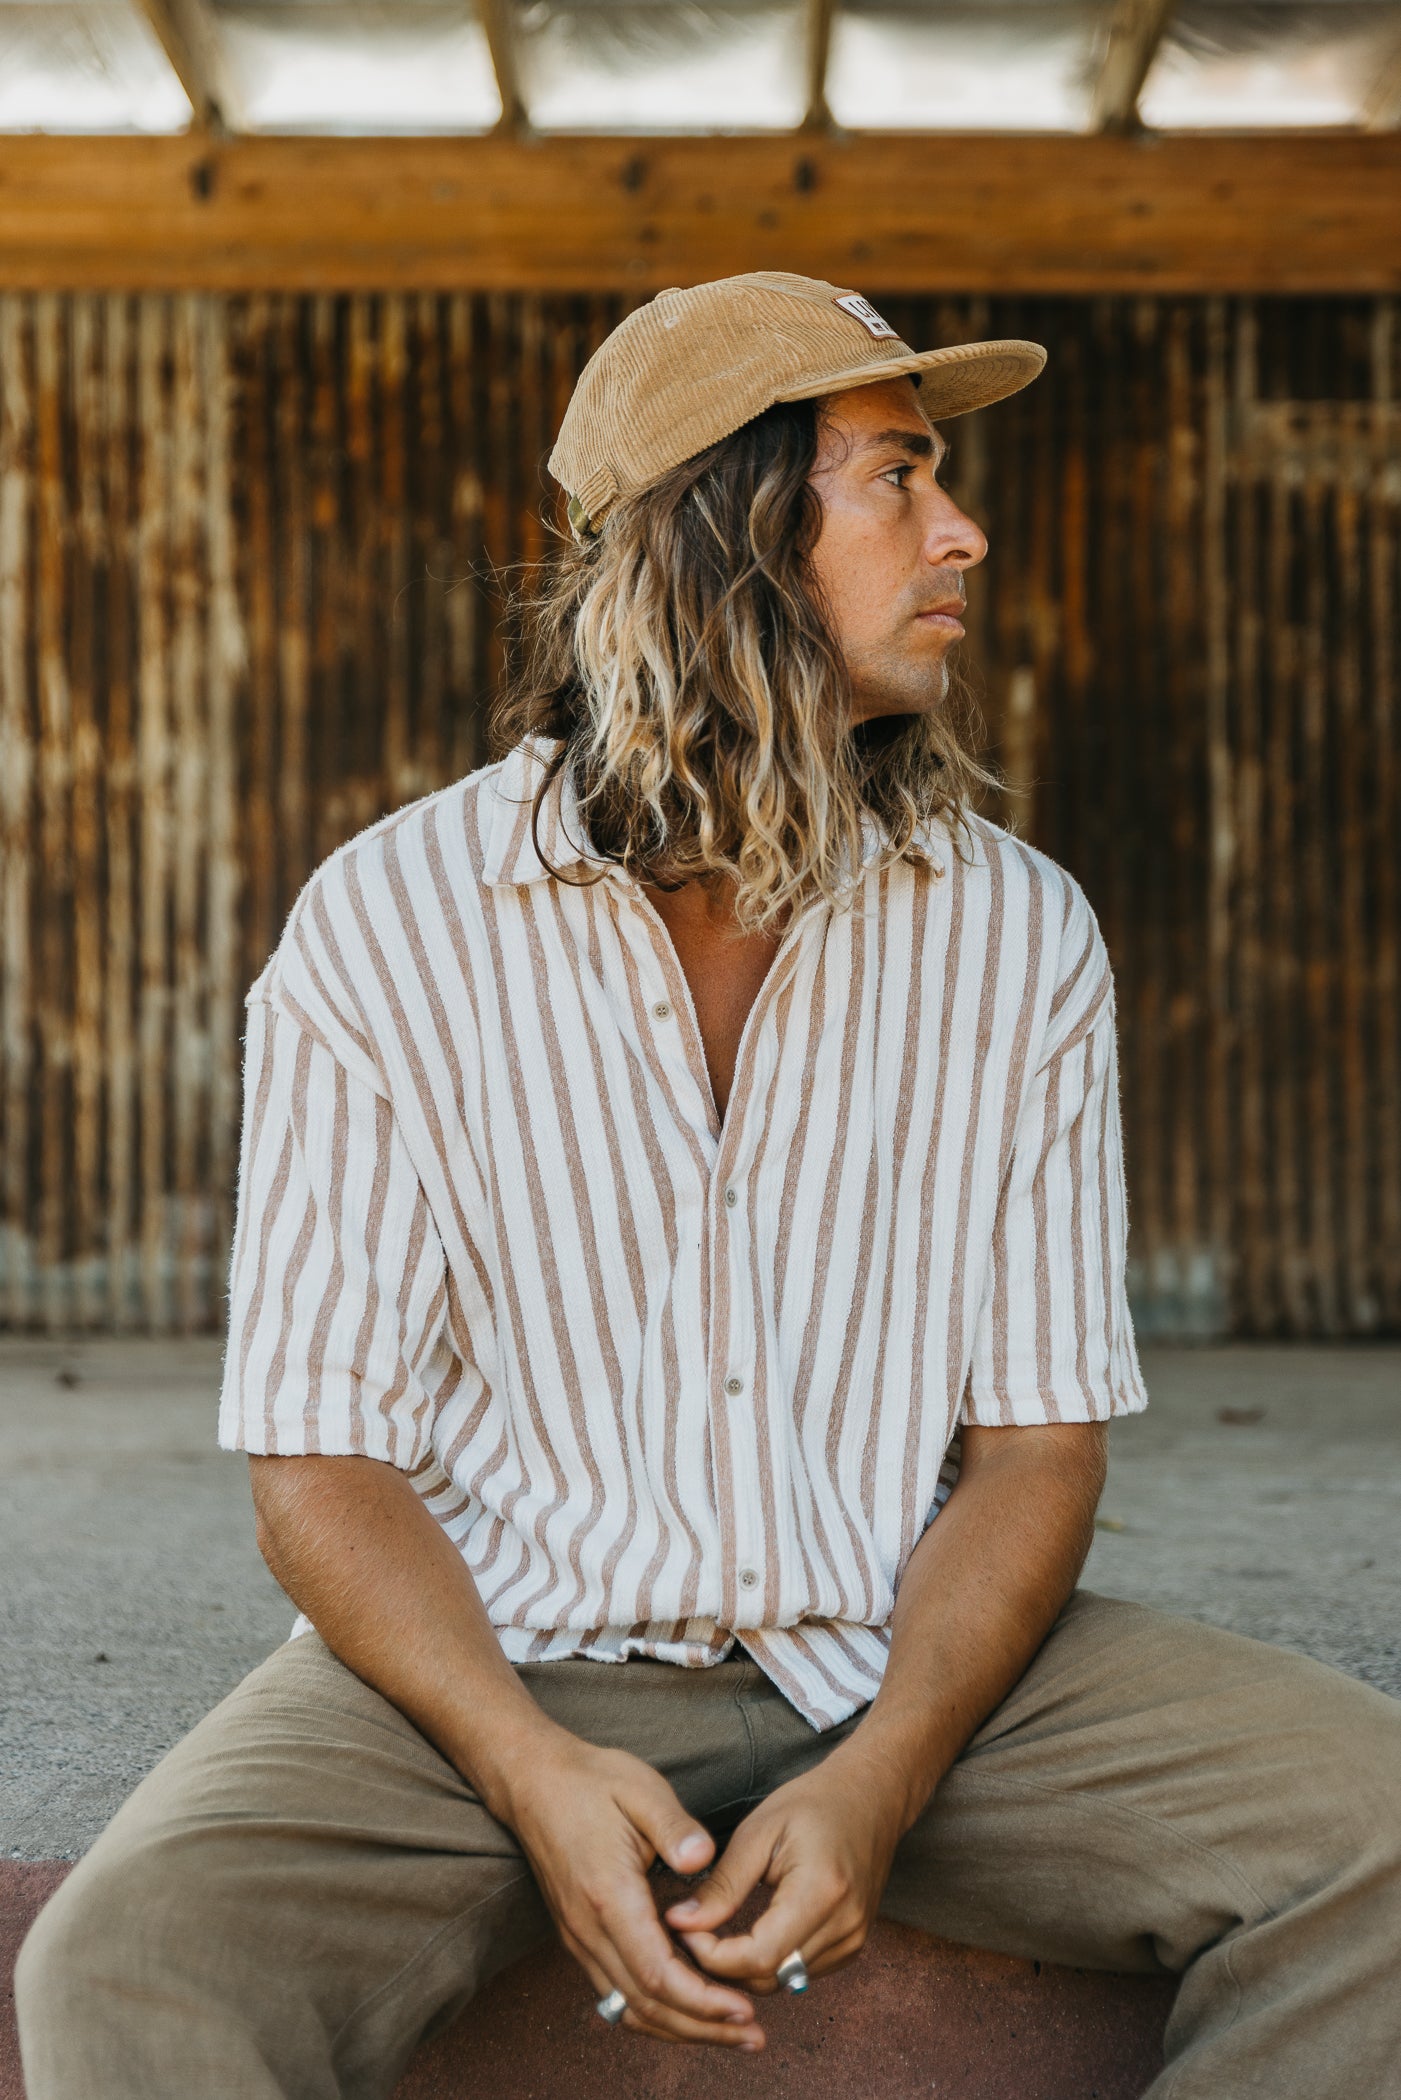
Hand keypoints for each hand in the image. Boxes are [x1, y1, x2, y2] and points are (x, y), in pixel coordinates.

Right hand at [499, 1726, 765, 2049]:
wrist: (533, 1780)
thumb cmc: (590, 1781)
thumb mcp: (640, 1788)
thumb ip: (675, 1826)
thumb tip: (703, 1857)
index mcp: (608, 1895)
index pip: (657, 1973)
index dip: (702, 2001)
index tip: (743, 2009)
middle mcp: (588, 1929)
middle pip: (646, 2004)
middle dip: (703, 2028)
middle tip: (753, 2037)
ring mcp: (580, 1937)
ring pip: (629, 2007)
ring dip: (681, 2028)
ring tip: (729, 2033)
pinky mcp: (580, 1936)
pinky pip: (617, 1991)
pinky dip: (655, 2011)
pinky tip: (686, 2011)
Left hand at [663, 1747, 905, 1991]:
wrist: (870, 1798)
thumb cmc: (812, 1804)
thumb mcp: (758, 1832)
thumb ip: (723, 1885)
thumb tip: (681, 1923)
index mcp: (821, 1892)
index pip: (759, 1956)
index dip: (713, 1954)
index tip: (682, 1928)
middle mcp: (845, 1926)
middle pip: (770, 1976)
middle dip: (721, 1965)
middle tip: (689, 1931)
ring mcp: (853, 1940)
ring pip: (783, 1981)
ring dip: (742, 1968)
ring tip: (712, 1933)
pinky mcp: (852, 1946)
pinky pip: (799, 1973)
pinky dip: (768, 1962)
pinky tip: (746, 1935)